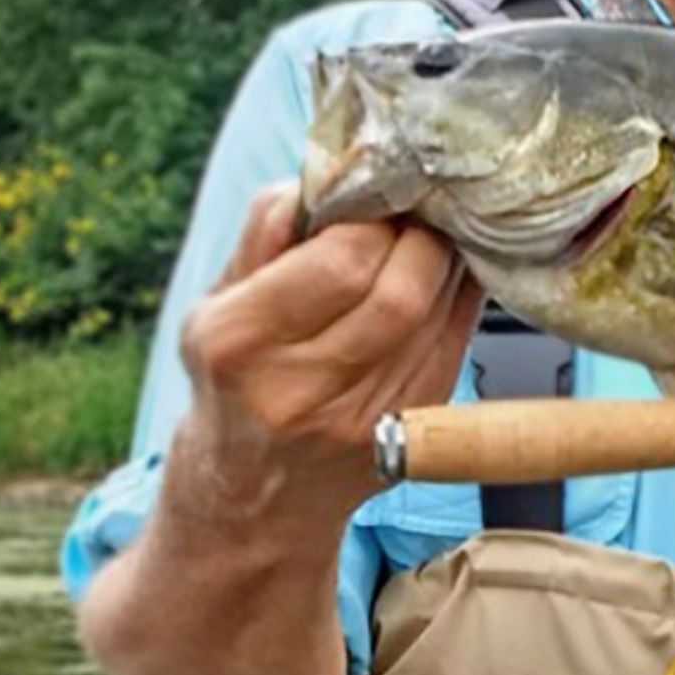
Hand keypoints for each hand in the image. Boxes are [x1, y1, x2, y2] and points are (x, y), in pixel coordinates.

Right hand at [178, 182, 485, 524]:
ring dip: (445, 261)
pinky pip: (455, 342)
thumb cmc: (233, 380)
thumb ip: (264, 234)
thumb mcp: (215, 305)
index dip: (373, 219)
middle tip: (414, 213)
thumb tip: (324, 175)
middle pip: (400, 292)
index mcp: (240, 344)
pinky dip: (458, 297)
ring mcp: (362, 418)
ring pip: (437, 315)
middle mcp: (300, 390)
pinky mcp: (409, 429)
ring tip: (429, 236)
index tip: (374, 199)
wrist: (252, 500)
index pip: (342, 262)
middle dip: (419, 237)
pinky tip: (444, 275)